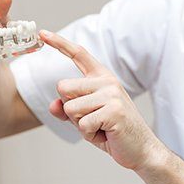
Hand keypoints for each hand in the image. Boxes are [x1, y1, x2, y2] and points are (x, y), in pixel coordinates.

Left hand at [40, 30, 166, 171]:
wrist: (141, 149)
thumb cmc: (113, 132)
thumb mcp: (86, 119)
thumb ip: (67, 110)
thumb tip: (53, 104)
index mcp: (102, 78)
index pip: (79, 54)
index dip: (59, 43)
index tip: (42, 33)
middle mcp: (107, 81)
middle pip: (63, 88)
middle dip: (70, 110)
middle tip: (92, 119)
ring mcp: (112, 94)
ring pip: (70, 108)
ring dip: (80, 125)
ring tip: (100, 128)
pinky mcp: (114, 110)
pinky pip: (82, 124)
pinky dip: (89, 135)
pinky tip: (105, 134)